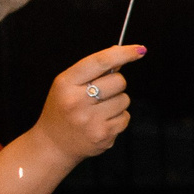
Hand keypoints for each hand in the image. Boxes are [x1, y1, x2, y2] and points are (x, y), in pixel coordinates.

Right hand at [37, 44, 139, 161]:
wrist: (53, 144)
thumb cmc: (63, 109)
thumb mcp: (68, 85)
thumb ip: (93, 69)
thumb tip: (119, 51)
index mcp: (65, 84)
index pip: (99, 62)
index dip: (123, 53)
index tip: (140, 49)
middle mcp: (76, 101)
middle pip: (119, 81)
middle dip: (116, 84)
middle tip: (100, 93)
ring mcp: (90, 120)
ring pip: (125, 100)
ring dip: (117, 103)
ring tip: (97, 110)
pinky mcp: (102, 135)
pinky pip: (125, 118)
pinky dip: (118, 118)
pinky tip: (101, 122)